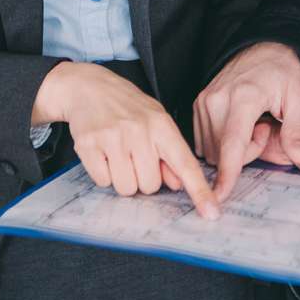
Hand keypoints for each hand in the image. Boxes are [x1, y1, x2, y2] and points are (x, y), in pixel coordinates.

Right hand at [34, 61, 219, 218]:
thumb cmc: (128, 108)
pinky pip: (103, 181)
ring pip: (126, 187)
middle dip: (143, 178)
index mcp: (161, 125)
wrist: (90, 88)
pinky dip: (103, 173)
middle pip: (150, 185)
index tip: (211, 212)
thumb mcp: (157, 122)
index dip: (199, 190)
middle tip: (135, 156)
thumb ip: (170, 153)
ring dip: (123, 178)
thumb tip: (179, 183)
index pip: (185, 164)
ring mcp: (112, 137)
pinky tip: (103, 152)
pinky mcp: (88, 145)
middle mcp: (139, 130)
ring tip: (119, 154)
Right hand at [193, 42, 299, 201]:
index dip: (228, 174)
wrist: (266, 48)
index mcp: (244, 97)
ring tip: (253, 122)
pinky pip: (206, 141)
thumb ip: (299, 136)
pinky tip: (240, 123)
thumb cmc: (284, 72)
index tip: (219, 196)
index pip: (233, 144)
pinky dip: (224, 141)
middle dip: (248, 152)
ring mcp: (204, 101)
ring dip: (235, 147)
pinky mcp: (198, 104)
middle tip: (265, 128)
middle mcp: (218, 99)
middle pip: (225, 153)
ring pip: (213, 150)